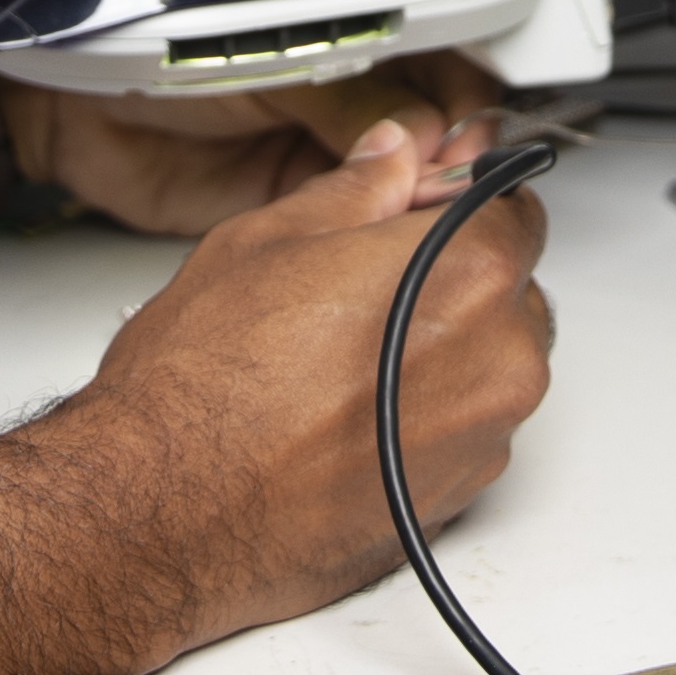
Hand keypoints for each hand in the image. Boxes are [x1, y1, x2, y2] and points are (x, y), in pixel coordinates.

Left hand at [0, 50, 511, 237]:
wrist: (82, 121)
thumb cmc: (158, 61)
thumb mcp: (271, 69)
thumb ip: (348, 103)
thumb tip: (423, 138)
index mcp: (356, 48)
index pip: (445, 76)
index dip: (469, 112)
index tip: (478, 146)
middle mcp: (350, 107)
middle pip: (439, 141)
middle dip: (457, 167)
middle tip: (459, 191)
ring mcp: (327, 163)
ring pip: (406, 193)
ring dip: (425, 211)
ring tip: (429, 222)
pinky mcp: (300, 216)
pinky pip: (358, 232)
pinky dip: (381, 243)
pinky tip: (393, 249)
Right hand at [0, 114, 557, 674]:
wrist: (163, 512)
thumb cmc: (201, 388)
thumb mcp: (267, 239)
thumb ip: (356, 190)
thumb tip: (389, 161)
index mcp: (468, 271)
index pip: (512, 206)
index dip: (454, 205)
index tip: (412, 217)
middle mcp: (500, 361)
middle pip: (510, 293)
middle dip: (452, 283)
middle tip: (359, 293)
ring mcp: (485, 440)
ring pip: (490, 369)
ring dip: (441, 356)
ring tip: (339, 364)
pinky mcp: (458, 501)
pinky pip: (464, 437)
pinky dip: (425, 420)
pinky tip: (344, 417)